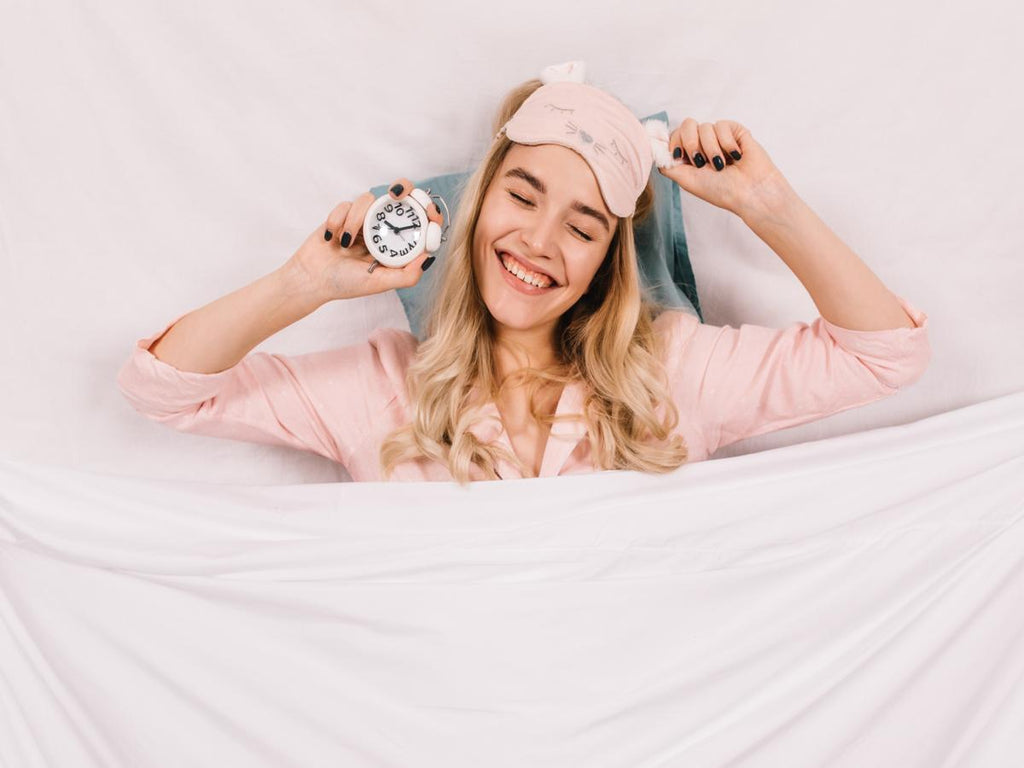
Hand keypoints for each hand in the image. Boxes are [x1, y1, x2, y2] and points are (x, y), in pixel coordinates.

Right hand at [288, 177, 444, 301]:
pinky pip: (346, 204)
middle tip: (397, 195)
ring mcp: (363, 219)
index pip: (420, 221)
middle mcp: (383, 228)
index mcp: (396, 244)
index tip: (429, 213)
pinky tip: (331, 239)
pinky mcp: (344, 213)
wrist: (311, 278)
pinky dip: (337, 221)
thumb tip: (429, 256)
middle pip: (401, 195)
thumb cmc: (346, 283)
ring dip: (355, 220)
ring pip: (368, 200)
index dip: (429, 211)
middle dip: (404, 189)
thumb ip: (407, 275)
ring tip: (344, 244)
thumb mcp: (380, 283)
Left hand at [657, 119, 786, 215]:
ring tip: (722, 165)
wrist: (749, 191)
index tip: (678, 155)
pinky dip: (727, 143)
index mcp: (689, 156)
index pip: (674, 136)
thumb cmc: (720, 191)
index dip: (673, 142)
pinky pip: (722, 125)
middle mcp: (703, 145)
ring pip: (704, 127)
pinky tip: (736, 156)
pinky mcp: (735, 131)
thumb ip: (668, 164)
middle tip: (700, 162)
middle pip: (686, 125)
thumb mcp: (687, 180)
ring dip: (712, 149)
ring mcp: (719, 136)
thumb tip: (653, 148)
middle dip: (691, 143)